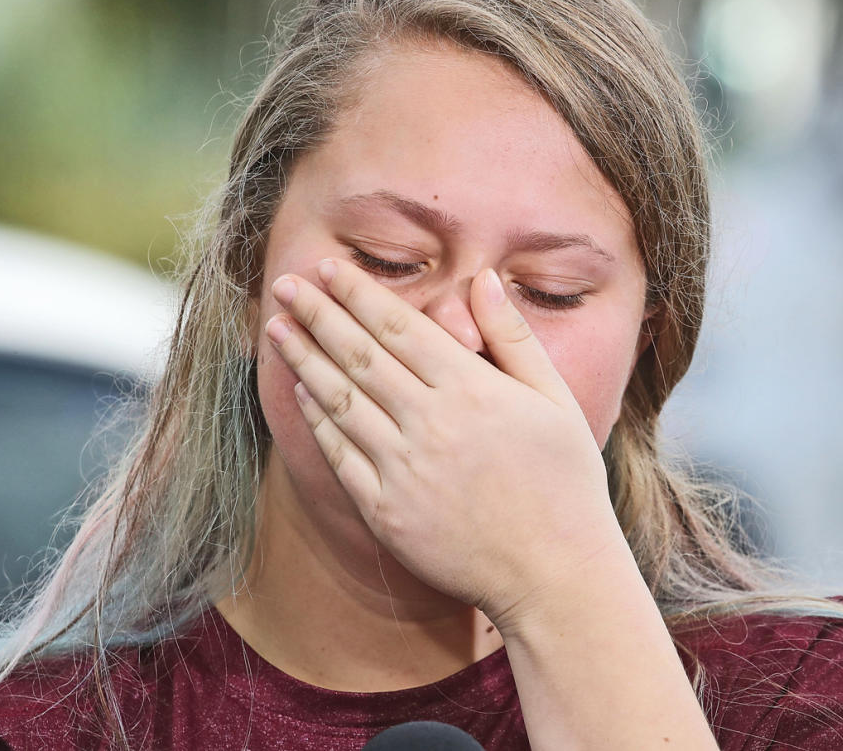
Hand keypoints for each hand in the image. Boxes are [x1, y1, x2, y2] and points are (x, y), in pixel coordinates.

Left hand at [264, 258, 627, 630]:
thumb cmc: (564, 482)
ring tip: (278, 329)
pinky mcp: (386, 511)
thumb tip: (484, 278)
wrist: (554, 573)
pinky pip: (340, 455)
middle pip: (359, 355)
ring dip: (304, 359)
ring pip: (339, 400)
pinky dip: (317, 419)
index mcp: (472, 389)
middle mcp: (430, 424)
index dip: (358, 294)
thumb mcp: (555, 399)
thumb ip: (513, 336)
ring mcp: (403, 470)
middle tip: (287, 285)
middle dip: (318, 314)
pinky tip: (301, 392)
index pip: (399, 326)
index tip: (329, 268)